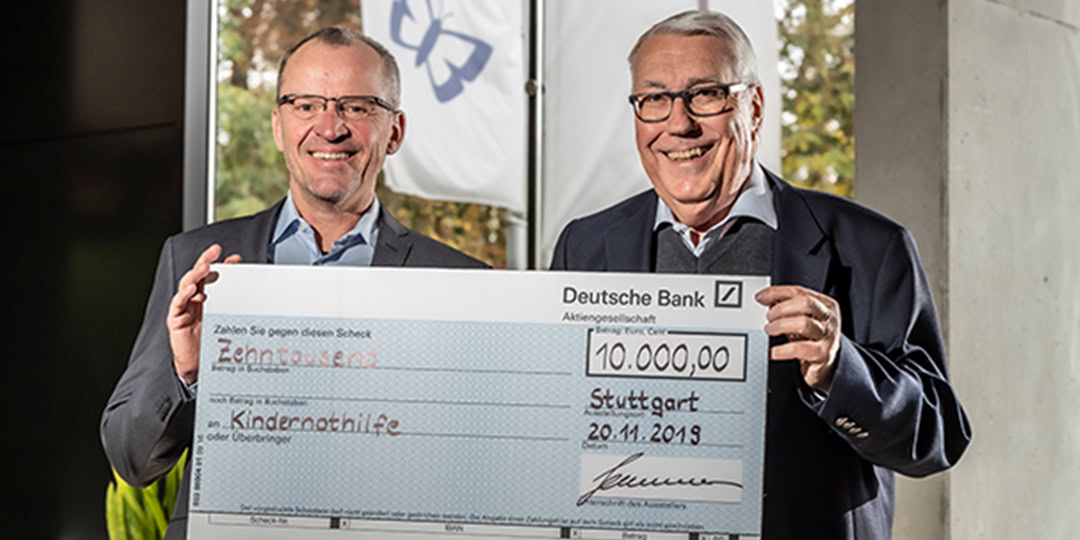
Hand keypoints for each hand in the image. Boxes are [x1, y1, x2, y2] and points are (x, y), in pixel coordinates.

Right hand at [168, 244, 240, 384]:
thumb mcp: (227, 319)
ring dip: (196, 274)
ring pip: (187, 285)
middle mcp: (194, 299)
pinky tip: (192, 289)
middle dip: (206, 261)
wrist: (198, 364)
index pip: (212, 276)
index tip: (235, 258)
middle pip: (198, 275)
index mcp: (207, 296)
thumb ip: (234, 304)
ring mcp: (184, 307)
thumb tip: (250, 290)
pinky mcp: (176, 319)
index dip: (221, 264)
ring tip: (205, 267)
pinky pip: (178, 304)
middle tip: (215, 251)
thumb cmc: (212, 341)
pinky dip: (184, 295)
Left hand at [755, 285, 841, 392]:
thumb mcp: (802, 318)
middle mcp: (829, 319)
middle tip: (769, 317)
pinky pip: (800, 349)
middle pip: (806, 303)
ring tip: (770, 330)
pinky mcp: (823, 355)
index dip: (777, 293)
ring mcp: (828, 336)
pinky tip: (773, 351)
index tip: (761, 297)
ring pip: (804, 324)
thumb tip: (766, 299)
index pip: (799, 292)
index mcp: (825, 305)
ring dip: (781, 325)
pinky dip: (783, 350)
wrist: (828, 364)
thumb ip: (787, 306)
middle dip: (781, 308)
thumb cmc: (812, 338)